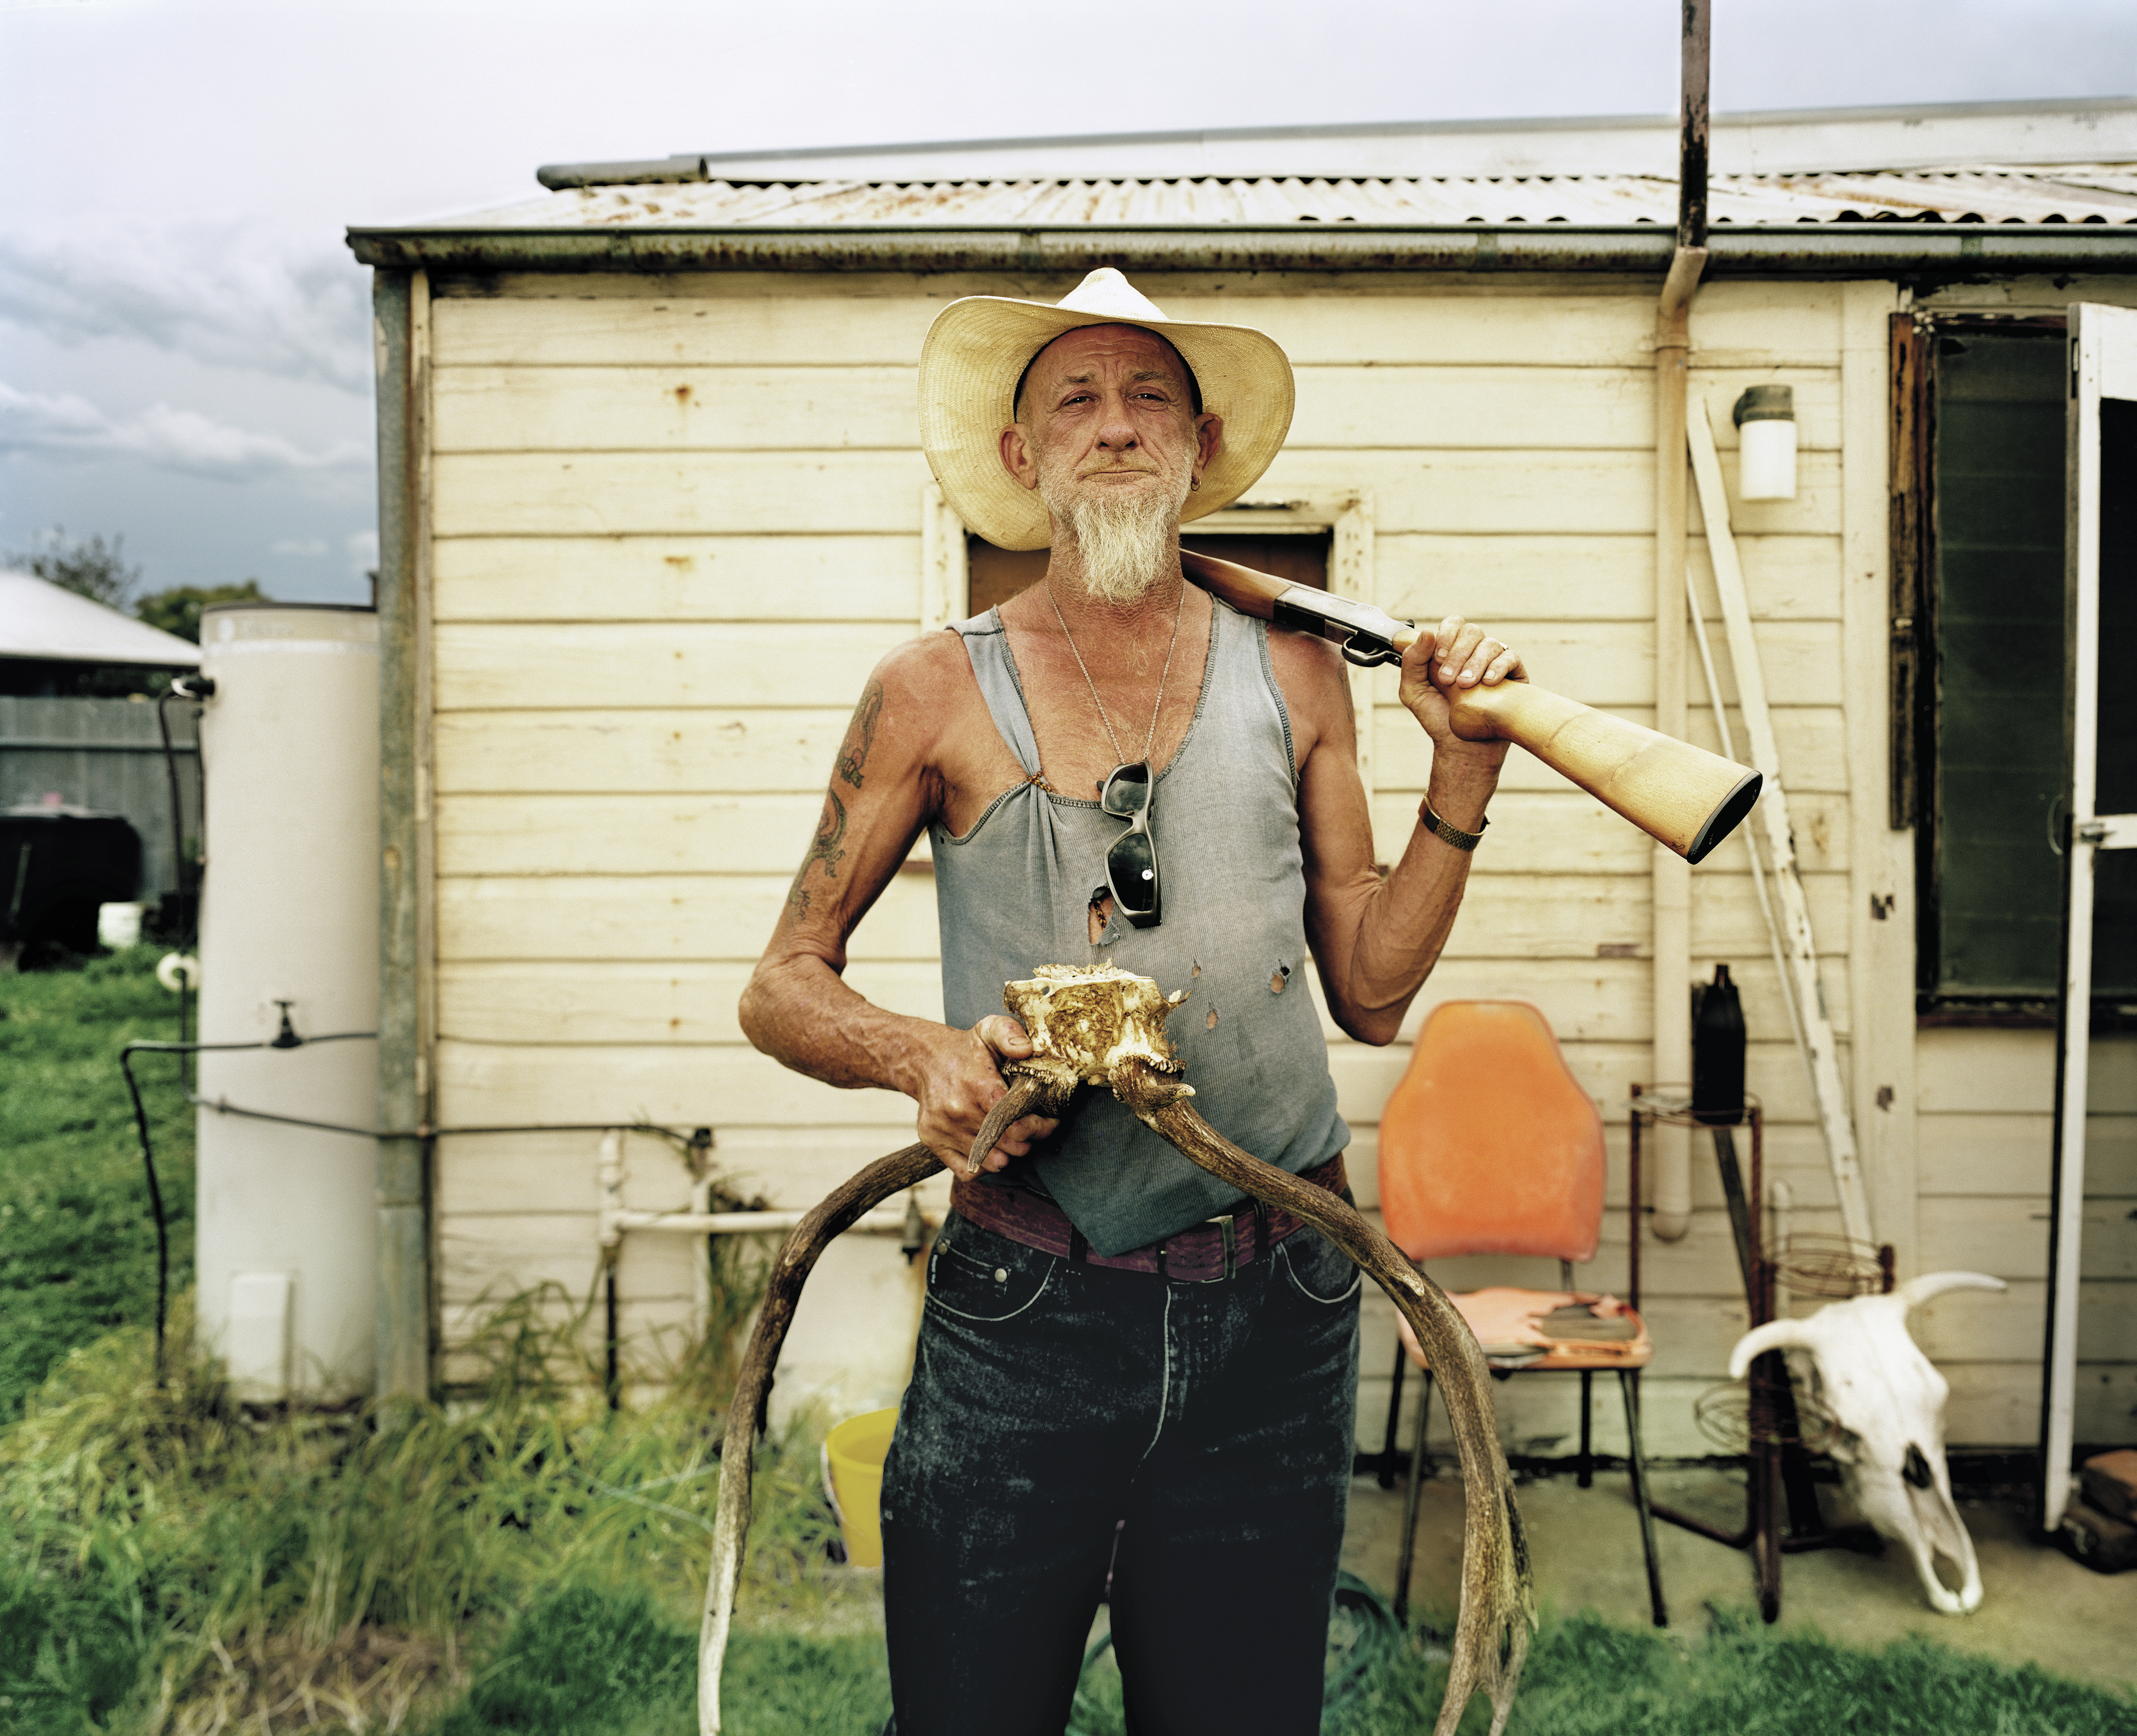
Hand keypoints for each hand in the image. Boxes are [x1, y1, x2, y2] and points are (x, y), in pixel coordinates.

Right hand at [910, 1015, 1059, 1175]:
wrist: (924, 1060)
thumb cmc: (966, 1050)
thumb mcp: (990, 1030)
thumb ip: (1010, 1034)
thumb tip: (1026, 1050)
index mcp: (975, 1084)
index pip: (1012, 1119)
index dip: (1035, 1124)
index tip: (1048, 1120)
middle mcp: (956, 1110)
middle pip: (1006, 1143)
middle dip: (1029, 1140)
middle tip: (1036, 1129)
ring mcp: (943, 1128)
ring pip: (990, 1160)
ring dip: (1010, 1154)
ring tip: (1016, 1138)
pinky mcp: (933, 1141)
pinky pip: (967, 1171)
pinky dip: (985, 1166)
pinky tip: (993, 1149)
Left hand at [1399, 615, 1523, 755]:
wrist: (1462, 748)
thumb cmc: (1438, 719)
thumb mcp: (1414, 691)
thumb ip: (1412, 661)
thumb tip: (1426, 633)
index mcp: (1450, 651)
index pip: (1452, 625)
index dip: (1446, 635)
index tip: (1438, 658)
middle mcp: (1473, 653)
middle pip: (1471, 631)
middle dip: (1457, 653)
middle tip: (1448, 679)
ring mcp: (1494, 662)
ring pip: (1490, 644)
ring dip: (1474, 663)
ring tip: (1465, 686)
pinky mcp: (1513, 675)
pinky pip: (1510, 658)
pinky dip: (1497, 667)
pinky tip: (1487, 684)